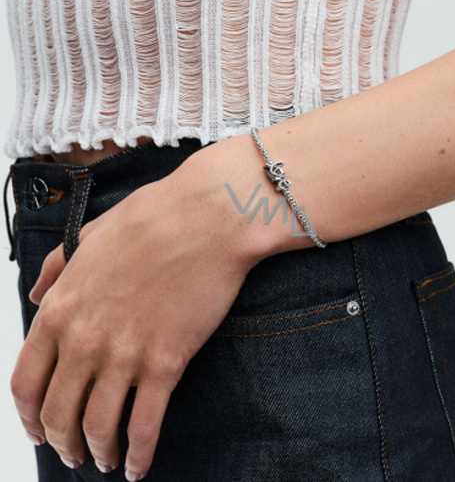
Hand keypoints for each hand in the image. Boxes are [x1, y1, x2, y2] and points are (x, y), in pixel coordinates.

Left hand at [9, 135, 282, 479]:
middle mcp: (85, 338)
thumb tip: (35, 295)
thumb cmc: (153, 218)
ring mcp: (125, 353)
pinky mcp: (166, 362)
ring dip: (98, 453)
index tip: (39, 430)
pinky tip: (138, 466)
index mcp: (61, 306)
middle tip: (74, 453)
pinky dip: (138, 454)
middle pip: (58, 413)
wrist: (208, 217)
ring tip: (105, 461)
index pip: (26, 382)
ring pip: (98, 426)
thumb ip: (55, 268)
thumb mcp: (88, 235)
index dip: (29, 416)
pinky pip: (144, 425)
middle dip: (62, 443)